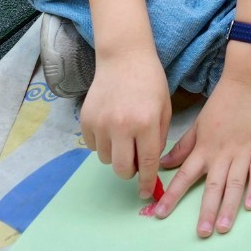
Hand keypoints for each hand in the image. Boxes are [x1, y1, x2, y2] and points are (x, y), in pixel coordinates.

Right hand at [80, 49, 170, 198]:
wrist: (124, 57)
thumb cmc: (150, 82)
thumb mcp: (164, 109)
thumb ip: (159, 139)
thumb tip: (151, 166)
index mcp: (146, 123)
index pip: (146, 163)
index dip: (146, 182)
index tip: (145, 192)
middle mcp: (121, 126)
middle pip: (121, 169)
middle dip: (130, 172)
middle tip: (134, 163)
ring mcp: (101, 123)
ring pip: (106, 159)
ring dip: (116, 155)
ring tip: (123, 136)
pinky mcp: (86, 120)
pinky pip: (93, 146)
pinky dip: (102, 143)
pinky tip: (111, 126)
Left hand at [154, 70, 250, 237]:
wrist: (246, 83)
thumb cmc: (221, 104)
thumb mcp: (197, 125)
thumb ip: (182, 147)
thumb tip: (163, 164)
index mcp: (204, 149)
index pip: (184, 176)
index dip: (171, 196)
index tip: (159, 214)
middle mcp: (222, 154)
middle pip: (212, 186)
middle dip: (206, 211)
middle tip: (201, 233)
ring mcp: (243, 151)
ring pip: (235, 183)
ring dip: (229, 206)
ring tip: (224, 227)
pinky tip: (250, 205)